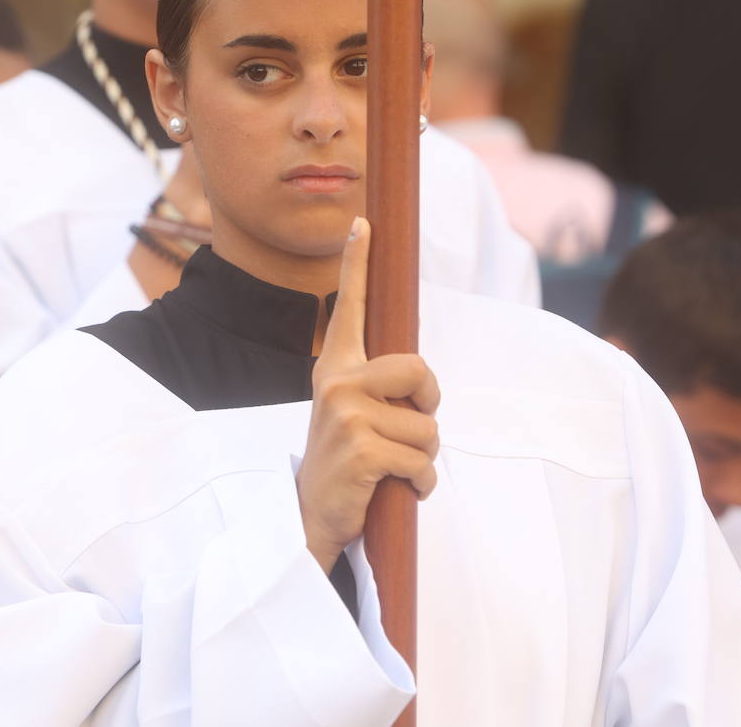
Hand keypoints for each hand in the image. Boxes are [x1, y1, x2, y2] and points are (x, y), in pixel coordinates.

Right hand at [297, 217, 440, 573]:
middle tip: (409, 430)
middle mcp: (337, 382)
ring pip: (427, 429)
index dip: (357, 263)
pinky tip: (393, 490)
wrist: (311, 516)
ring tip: (390, 469)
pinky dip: (421, 485)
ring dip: (423, 459)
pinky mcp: (360, 448)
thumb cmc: (347, 462)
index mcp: (336, 368)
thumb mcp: (355, 415)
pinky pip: (422, 462)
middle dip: (429, 406)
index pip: (349, 307)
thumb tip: (419, 379)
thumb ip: (380, 390)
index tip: (363, 224)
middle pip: (420, 371)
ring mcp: (346, 413)